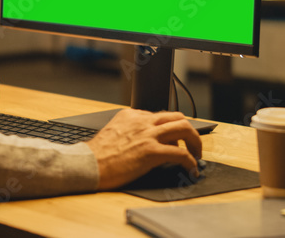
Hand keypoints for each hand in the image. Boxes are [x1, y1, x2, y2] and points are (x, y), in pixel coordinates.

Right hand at [87, 109, 201, 189]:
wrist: (88, 164)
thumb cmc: (97, 155)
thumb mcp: (113, 132)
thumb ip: (129, 131)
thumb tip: (143, 142)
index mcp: (131, 115)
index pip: (160, 115)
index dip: (171, 129)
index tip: (175, 139)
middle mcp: (141, 121)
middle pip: (177, 117)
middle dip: (189, 131)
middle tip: (192, 145)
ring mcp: (148, 135)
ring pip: (184, 128)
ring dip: (195, 142)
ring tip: (196, 155)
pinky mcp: (151, 152)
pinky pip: (181, 154)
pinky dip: (190, 162)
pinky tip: (191, 170)